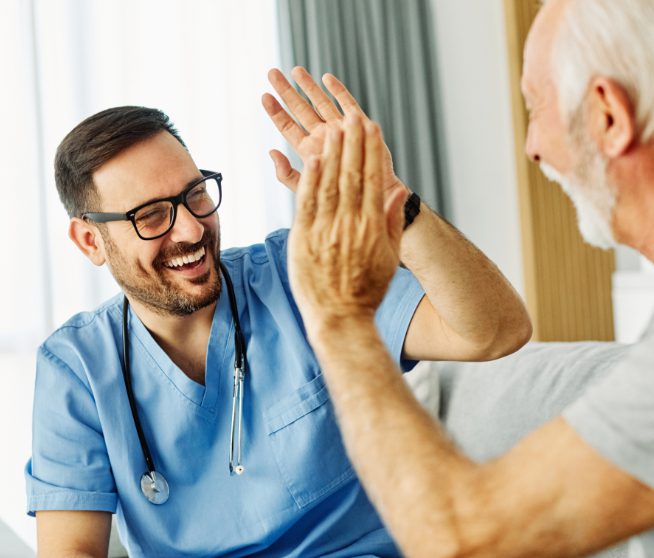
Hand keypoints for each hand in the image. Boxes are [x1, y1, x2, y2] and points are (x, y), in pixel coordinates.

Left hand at [262, 66, 404, 198]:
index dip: (276, 112)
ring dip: (308, 86)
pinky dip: (337, 91)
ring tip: (295, 70)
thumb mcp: (307, 189)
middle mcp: (323, 136)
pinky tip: (326, 78)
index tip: (264, 96)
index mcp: (309, 151)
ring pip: (321, 103)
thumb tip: (271, 153)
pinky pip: (347, 104)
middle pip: (300, 109)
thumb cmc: (340, 198)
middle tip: (272, 72)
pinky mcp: (359, 126)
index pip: (288, 127)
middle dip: (286, 91)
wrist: (372, 198)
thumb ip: (287, 174)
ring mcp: (341, 129)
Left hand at [288, 114, 407, 329]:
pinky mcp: (303, 238)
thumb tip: (398, 190)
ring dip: (333, 153)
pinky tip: (313, 157)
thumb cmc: (367, 290)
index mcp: (371, 227)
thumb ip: (392, 220)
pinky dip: (310, 178)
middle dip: (353, 143)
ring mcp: (325, 231)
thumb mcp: (389, 256)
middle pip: (351, 175)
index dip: (371, 151)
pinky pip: (307, 202)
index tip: (372, 128)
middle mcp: (349, 224)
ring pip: (329, 183)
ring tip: (335, 127)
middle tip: (354, 117)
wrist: (340, 318)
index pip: (372, 180)